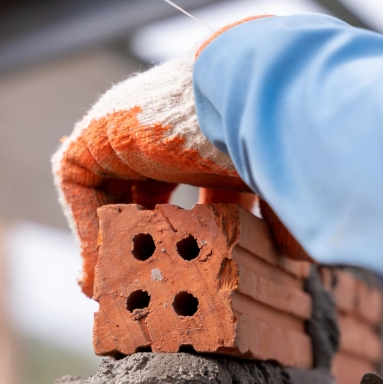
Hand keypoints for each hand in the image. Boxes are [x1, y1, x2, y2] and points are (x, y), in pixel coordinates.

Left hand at [52, 16, 304, 296]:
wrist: (254, 96)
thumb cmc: (277, 135)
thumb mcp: (279, 185)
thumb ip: (283, 216)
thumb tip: (304, 254)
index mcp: (205, 134)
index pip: (189, 184)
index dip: (182, 228)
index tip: (181, 267)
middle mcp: (163, 129)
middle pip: (142, 191)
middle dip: (140, 238)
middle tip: (141, 281)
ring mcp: (128, 125)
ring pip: (107, 189)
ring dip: (109, 238)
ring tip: (115, 287)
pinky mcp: (98, 131)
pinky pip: (78, 182)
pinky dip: (86, 227)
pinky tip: (101, 267)